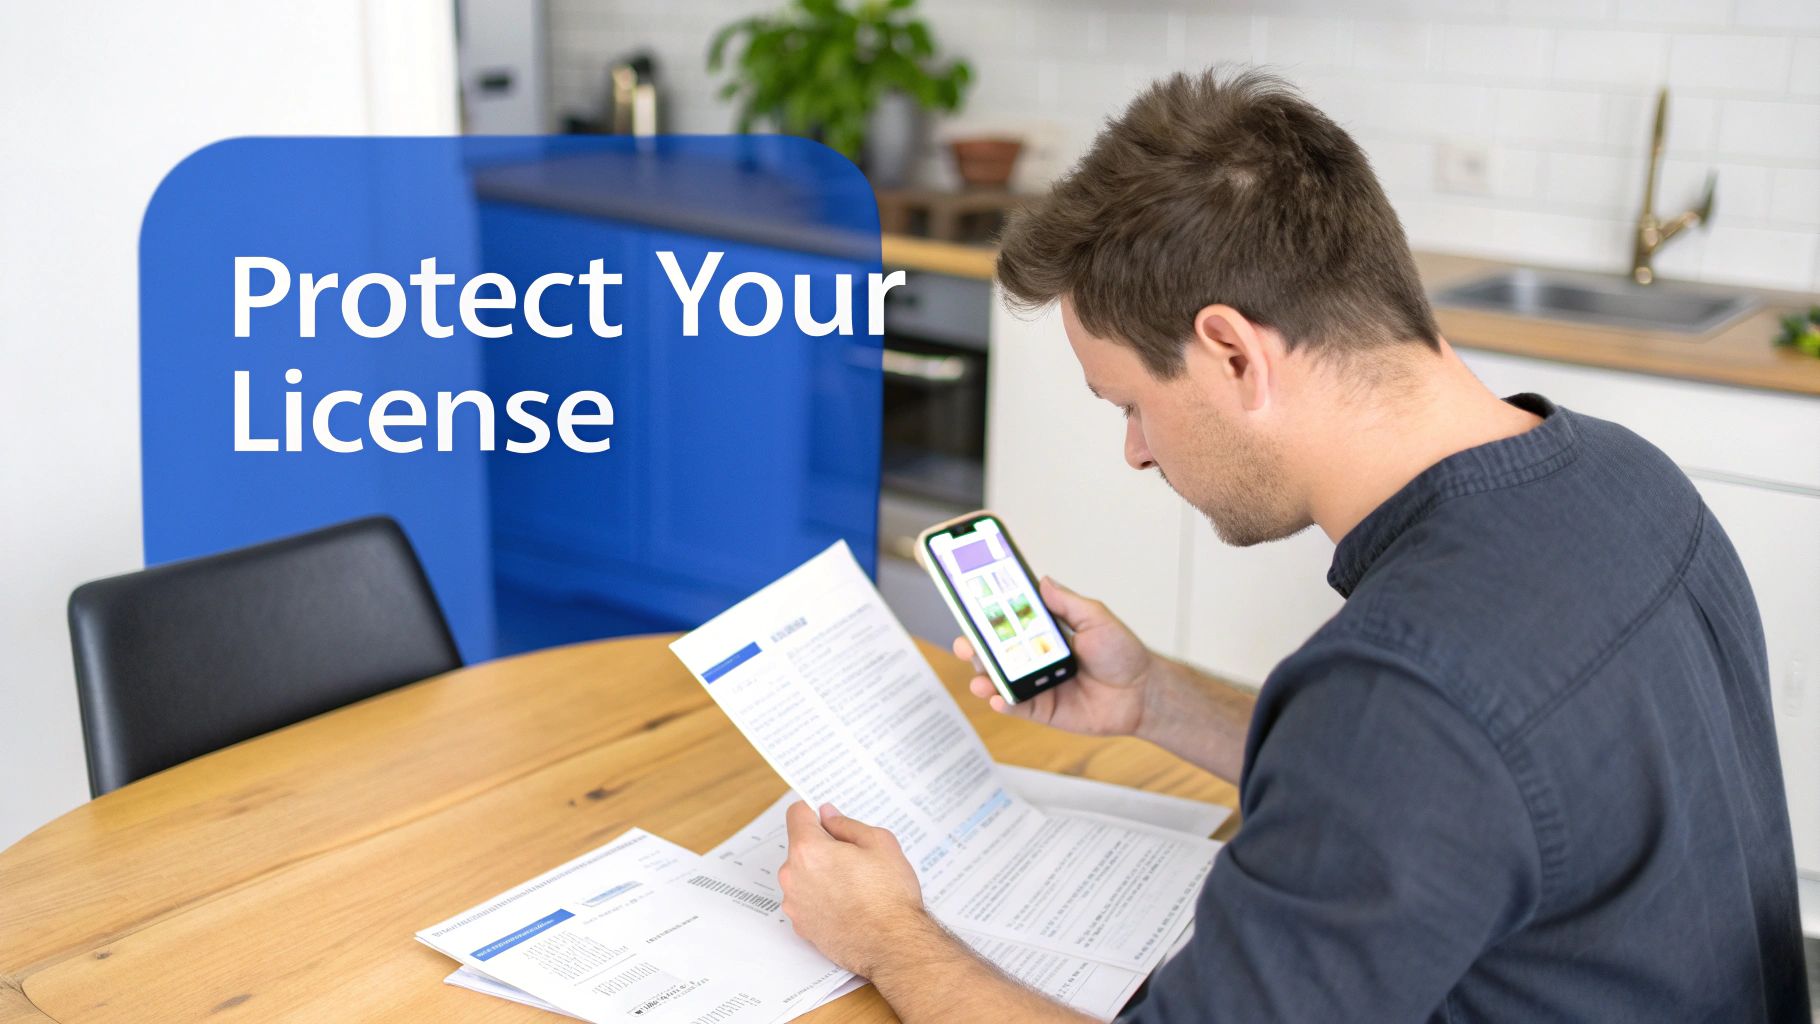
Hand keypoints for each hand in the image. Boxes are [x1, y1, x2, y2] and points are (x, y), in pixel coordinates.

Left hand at [778, 800, 927, 976]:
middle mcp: (792, 876)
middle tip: (853, 858)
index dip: (814, 811)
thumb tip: (828, 816)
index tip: (827, 818)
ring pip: (802, 875)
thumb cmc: (890, 896)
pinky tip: (847, 905)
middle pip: (800, 847)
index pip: (796, 813)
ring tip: (853, 886)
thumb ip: (847, 825)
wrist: (894, 946)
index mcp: (808, 850)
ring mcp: (794, 904)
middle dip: (822, 847)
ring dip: (820, 874)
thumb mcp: (879, 843)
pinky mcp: (801, 927)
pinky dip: (821, 898)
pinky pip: (806, 900)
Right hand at [956, 577, 1154, 737]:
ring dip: (984, 677)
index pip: (1008, 622)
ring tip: (979, 676)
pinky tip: (996, 697)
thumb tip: (1043, 581)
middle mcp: (1035, 658)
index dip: (987, 617)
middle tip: (966, 644)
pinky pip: (1016, 707)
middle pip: (996, 653)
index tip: (969, 608)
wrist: (1143, 693)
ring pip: (1000, 681)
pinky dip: (1003, 702)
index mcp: (1044, 634)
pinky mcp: (1042, 710)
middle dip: (975, 648)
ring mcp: (1037, 684)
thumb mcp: (1096, 618)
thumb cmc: (1123, 654)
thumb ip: (1066, 602)